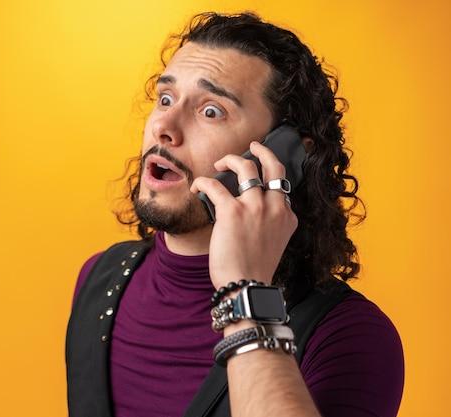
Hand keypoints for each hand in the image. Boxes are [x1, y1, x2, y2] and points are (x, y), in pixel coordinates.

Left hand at [190, 141, 297, 287]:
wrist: (246, 287)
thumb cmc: (254, 271)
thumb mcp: (273, 244)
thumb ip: (268, 225)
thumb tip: (249, 214)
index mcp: (287, 216)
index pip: (281, 187)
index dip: (268, 180)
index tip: (257, 179)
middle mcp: (275, 207)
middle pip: (274, 166)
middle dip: (263, 150)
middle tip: (252, 146)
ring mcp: (255, 206)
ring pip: (245, 167)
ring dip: (230, 159)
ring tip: (219, 163)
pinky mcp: (231, 210)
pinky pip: (214, 184)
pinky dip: (203, 182)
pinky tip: (196, 187)